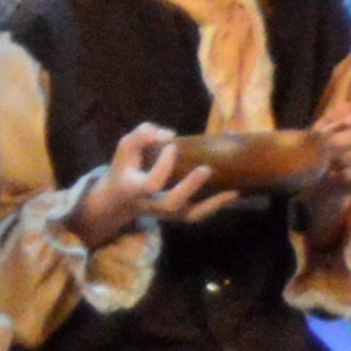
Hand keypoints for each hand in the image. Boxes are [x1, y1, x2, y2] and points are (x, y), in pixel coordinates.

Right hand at [73, 125, 221, 243]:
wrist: (117, 200)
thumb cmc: (125, 169)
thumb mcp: (125, 150)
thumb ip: (141, 136)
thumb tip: (169, 133)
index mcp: (134, 189)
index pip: (150, 184)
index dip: (162, 166)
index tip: (173, 145)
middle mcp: (150, 205)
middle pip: (170, 204)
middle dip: (189, 187)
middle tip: (207, 169)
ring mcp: (165, 213)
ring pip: (187, 216)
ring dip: (211, 205)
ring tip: (232, 191)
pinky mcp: (176, 215)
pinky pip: (196, 216)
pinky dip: (214, 207)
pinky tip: (232, 194)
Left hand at [312, 71, 350, 221]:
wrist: (316, 183)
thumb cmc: (319, 153)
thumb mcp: (319, 132)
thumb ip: (331, 119)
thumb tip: (345, 106)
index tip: (345, 122)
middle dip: (343, 140)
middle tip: (326, 147)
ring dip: (341, 159)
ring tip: (328, 164)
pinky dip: (345, 174)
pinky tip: (334, 175)